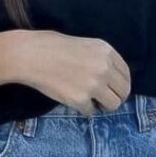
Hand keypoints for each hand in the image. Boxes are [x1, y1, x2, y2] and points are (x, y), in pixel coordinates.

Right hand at [12, 29, 131, 116]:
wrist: (30, 55)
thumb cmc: (51, 46)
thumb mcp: (84, 44)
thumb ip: (100, 59)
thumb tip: (111, 78)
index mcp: (106, 51)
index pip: (126, 74)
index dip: (120, 84)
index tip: (113, 89)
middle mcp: (104, 67)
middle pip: (123, 92)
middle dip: (114, 97)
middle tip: (103, 99)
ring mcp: (94, 84)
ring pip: (112, 105)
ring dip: (102, 105)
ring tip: (90, 100)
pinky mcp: (80, 99)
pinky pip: (91, 112)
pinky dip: (83, 109)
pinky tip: (72, 99)